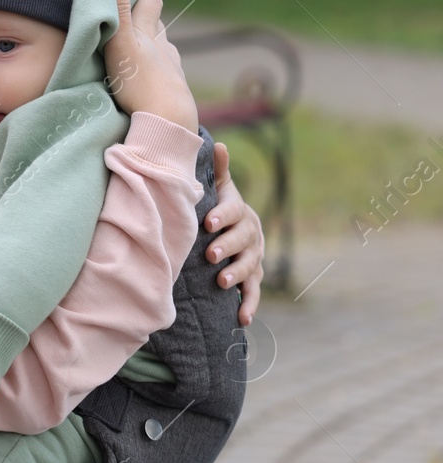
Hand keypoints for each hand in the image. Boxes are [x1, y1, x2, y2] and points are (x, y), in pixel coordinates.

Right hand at [104, 0, 199, 132]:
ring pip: (164, 46)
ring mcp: (171, 68)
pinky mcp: (173, 88)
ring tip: (147, 36)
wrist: (168, 120)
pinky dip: (160, 62)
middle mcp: (164, 47)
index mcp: (149, 34)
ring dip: (155, 38)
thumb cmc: (139, 81)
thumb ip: (118, 9)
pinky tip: (157, 69)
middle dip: (150, 11)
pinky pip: (166, 68)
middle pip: (158, 23)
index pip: (150, 2)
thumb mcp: (122, 42)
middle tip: (143, 0)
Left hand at [206, 141, 265, 324]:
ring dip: (237, 274)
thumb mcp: (216, 189)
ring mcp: (254, 256)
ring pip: (250, 265)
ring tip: (222, 282)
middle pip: (243, 240)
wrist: (229, 231)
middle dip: (228, 247)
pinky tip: (243, 319)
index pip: (234, 211)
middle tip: (210, 254)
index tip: (208, 222)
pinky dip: (249, 304)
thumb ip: (217, 171)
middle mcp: (251, 233)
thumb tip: (219, 143)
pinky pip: (253, 292)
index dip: (222, 215)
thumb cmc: (217, 208)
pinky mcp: (253, 277)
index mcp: (240, 212)